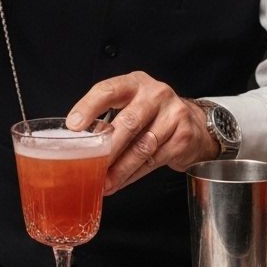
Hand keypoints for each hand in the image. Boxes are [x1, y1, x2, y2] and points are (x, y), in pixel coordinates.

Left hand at [66, 71, 218, 194]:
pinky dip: (133, 174)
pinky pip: (153, 160)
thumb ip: (109, 117)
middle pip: (128, 122)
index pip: (108, 90)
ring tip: (104, 182)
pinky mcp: (182, 137)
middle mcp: (155, 94)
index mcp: (135, 83)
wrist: (193, 123)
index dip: (88, 107)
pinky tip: (121, 181)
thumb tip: (80, 142)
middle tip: (88, 165)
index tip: (73, 125)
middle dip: (107, 148)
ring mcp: (173, 114)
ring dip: (119, 169)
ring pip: (142, 147)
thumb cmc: (152, 114)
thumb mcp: (131, 104)